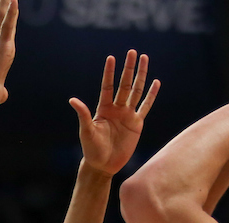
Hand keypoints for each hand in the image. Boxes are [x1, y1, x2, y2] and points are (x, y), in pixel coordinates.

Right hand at [0, 0, 17, 110]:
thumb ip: (1, 90)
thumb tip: (2, 93)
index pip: (3, 32)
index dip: (6, 18)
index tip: (9, 5)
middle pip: (3, 20)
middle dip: (6, 5)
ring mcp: (0, 46)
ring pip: (5, 19)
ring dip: (8, 4)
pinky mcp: (2, 48)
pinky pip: (8, 27)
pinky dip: (12, 14)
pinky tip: (14, 1)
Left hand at [70, 51, 160, 175]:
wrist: (103, 164)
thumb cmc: (91, 149)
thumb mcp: (86, 131)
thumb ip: (83, 114)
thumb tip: (72, 100)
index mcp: (103, 108)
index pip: (108, 86)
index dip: (109, 72)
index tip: (111, 57)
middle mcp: (116, 108)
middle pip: (124, 84)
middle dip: (128, 68)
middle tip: (132, 52)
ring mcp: (128, 114)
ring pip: (136, 91)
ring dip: (141, 76)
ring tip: (144, 59)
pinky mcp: (137, 124)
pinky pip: (146, 106)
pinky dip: (151, 95)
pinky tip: (156, 82)